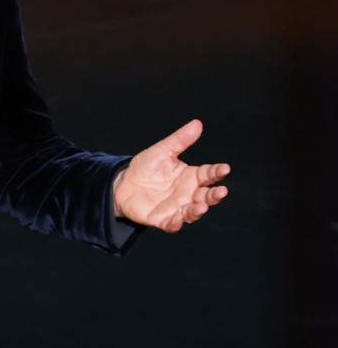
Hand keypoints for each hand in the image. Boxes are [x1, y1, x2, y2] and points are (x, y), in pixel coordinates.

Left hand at [113, 119, 229, 232]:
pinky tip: (179, 217)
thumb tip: (197, 123)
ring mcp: (176, 207)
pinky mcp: (161, 219)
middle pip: (206, 196)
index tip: (225, 168)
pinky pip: (172, 223)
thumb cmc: (146, 167)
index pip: (208, 174)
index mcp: (190, 177)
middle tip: (221, 191)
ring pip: (192, 212)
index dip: (217, 172)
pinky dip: (176, 222)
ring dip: (198, 210)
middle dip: (214, 195)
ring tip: (202, 206)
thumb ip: (180, 140)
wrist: (123, 183)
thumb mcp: (162, 151)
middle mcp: (187, 194)